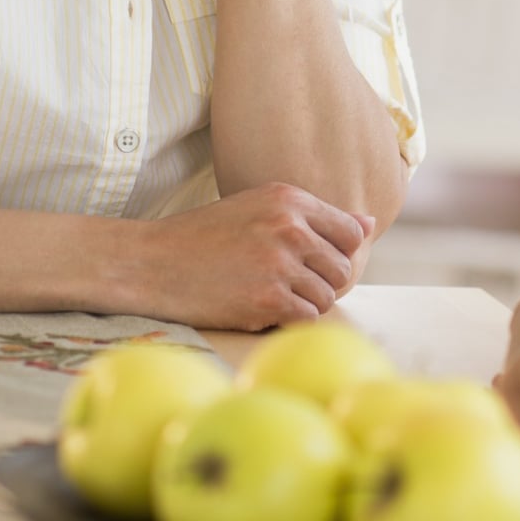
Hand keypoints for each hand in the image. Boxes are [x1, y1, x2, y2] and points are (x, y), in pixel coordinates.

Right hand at [138, 182, 375, 331]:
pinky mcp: (267, 299)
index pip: (351, 231)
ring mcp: (280, 263)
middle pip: (342, 268)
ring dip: (304, 304)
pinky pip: (308, 318)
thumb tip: (370, 224)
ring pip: (327, 296)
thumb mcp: (257, 208)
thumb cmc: (203, 237)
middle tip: (286, 285)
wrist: (149, 263)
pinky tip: (262, 310)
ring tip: (270, 296)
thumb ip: (313, 216)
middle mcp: (290, 227)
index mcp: (290, 199)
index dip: (336, 253)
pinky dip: (291, 321)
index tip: (311, 263)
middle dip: (321, 282)